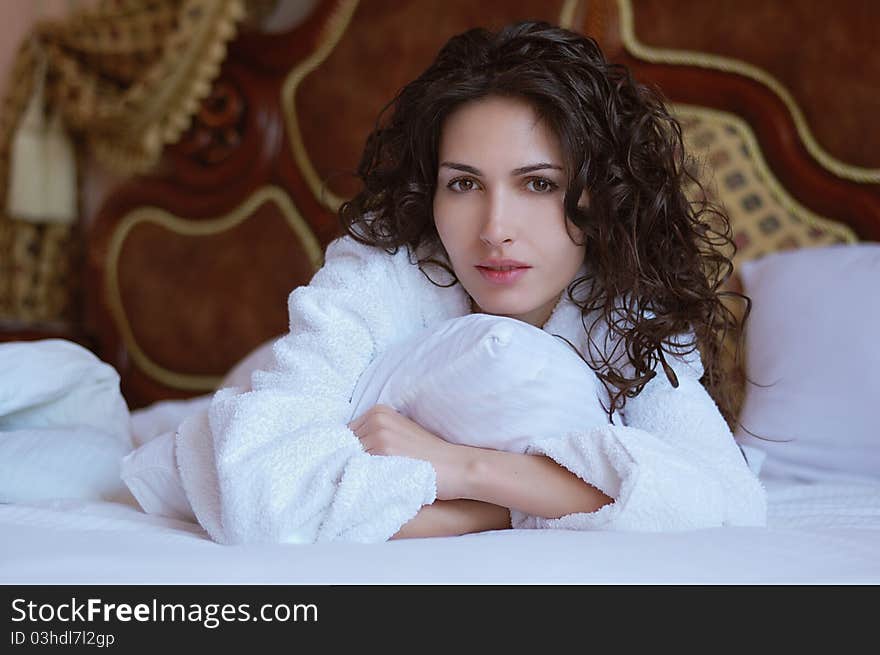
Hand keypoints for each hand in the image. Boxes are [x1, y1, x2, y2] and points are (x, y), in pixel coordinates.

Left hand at [347, 404, 465, 499]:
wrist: (455, 467)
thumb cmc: (429, 456)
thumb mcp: (400, 434)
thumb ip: (375, 436)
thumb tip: (345, 452)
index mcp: (379, 411)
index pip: (345, 434)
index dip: (346, 452)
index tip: (353, 466)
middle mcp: (376, 419)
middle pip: (343, 445)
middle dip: (347, 460)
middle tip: (359, 477)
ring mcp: (378, 434)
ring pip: (348, 457)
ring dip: (352, 471)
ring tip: (367, 483)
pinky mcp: (382, 452)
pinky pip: (358, 468)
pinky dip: (359, 478)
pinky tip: (369, 486)